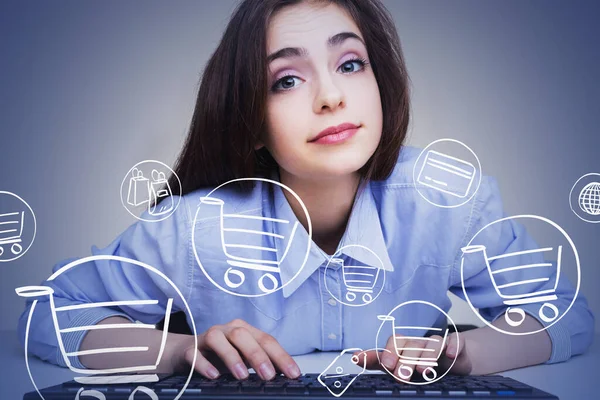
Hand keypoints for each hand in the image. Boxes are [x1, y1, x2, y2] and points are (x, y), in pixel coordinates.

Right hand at [169, 319, 300, 380]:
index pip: (266, 340)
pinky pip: (195, 354)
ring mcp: (207, 337)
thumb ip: (257, 364)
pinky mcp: (190, 349)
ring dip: (232, 357)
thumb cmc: (220, 356)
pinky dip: (205, 364)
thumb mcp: (242, 358)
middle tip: (269, 375)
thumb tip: (280, 378)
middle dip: (258, 355)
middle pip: (243, 336)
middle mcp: (226, 330)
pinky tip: (214, 376)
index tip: (293, 374)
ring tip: (242, 376)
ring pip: (219, 340)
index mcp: (244, 330)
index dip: (281, 356)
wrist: (185, 352)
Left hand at [356, 332, 472, 380]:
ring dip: (427, 356)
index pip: (393, 344)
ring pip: (431, 343)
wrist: (455, 361)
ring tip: (423, 371)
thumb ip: (378, 362)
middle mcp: (419, 343)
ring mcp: (438, 344)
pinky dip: (453, 346)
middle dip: (405, 359)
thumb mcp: (400, 366)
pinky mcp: (456, 345)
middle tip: (401, 376)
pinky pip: (456, 341)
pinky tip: (449, 354)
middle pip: (410, 345)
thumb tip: (354, 356)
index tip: (382, 364)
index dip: (387, 353)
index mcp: (404, 347)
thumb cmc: (422, 364)